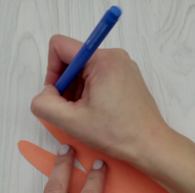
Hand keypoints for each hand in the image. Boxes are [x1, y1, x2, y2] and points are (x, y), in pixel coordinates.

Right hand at [31, 35, 171, 163]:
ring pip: (84, 70)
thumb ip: (44, 104)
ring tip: (87, 114)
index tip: (58, 95)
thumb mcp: (71, 122)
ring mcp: (122, 65)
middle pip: (72, 59)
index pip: (59, 46)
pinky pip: (98, 76)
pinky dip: (90, 92)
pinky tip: (97, 112)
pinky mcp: (127, 76)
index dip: (52, 72)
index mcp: (101, 59)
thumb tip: (44, 94)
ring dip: (78, 91)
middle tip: (73, 111)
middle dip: (66, 85)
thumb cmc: (117, 133)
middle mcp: (114, 56)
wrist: (149, 144)